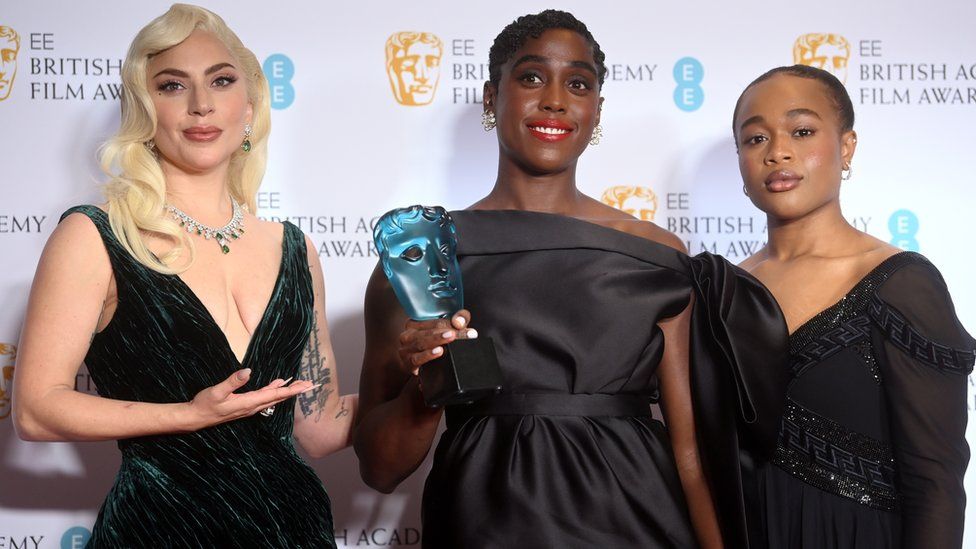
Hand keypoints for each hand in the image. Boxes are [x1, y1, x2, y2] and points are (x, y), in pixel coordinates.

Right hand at [183, 368, 316, 429]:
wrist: (196, 418)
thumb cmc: (205, 404)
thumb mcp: (217, 391)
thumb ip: (232, 381)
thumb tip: (247, 371)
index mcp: (248, 402)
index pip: (274, 395)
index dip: (291, 389)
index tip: (305, 386)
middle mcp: (252, 406)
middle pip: (279, 397)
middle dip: (295, 391)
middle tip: (311, 384)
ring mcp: (250, 406)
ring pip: (273, 397)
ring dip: (287, 390)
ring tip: (300, 384)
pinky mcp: (245, 405)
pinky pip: (265, 397)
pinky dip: (274, 390)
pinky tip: (279, 384)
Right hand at [398, 310, 476, 374]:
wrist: (417, 366)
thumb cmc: (430, 345)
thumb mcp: (443, 331)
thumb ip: (457, 321)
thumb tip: (459, 321)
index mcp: (415, 323)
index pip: (436, 321)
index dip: (452, 323)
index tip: (466, 328)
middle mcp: (408, 334)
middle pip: (430, 330)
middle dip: (447, 331)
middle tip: (462, 333)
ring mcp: (406, 348)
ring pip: (422, 342)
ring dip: (438, 339)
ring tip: (451, 337)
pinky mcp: (408, 362)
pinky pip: (417, 358)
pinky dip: (428, 354)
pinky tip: (438, 351)